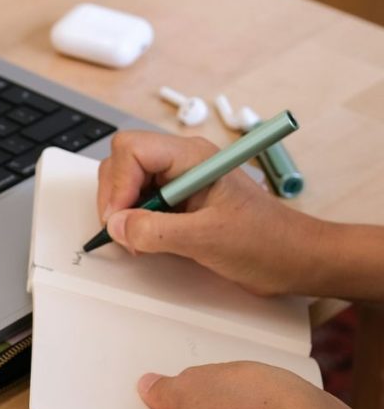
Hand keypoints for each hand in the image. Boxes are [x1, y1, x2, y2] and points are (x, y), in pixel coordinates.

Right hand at [96, 132, 325, 295]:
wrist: (294, 259)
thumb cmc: (267, 241)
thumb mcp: (207, 238)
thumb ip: (156, 230)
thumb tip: (116, 226)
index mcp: (192, 157)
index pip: (132, 149)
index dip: (118, 183)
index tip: (119, 217)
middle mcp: (182, 163)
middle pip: (123, 161)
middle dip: (115, 196)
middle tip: (123, 229)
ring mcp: (179, 181)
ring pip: (127, 181)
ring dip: (122, 210)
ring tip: (137, 238)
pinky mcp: (177, 202)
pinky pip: (139, 201)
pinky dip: (132, 221)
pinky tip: (145, 240)